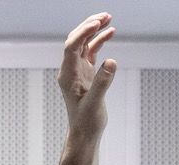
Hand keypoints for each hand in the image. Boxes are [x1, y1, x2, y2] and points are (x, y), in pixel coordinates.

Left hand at [58, 13, 118, 136]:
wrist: (85, 133)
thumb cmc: (86, 122)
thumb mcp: (95, 104)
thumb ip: (102, 83)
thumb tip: (111, 62)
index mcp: (67, 75)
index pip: (72, 46)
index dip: (83, 32)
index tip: (97, 24)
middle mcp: (70, 69)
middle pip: (76, 40)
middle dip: (88, 26)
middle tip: (104, 16)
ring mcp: (78, 70)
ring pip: (84, 43)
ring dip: (95, 29)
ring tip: (108, 18)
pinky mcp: (87, 73)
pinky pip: (92, 51)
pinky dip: (100, 40)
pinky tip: (110, 32)